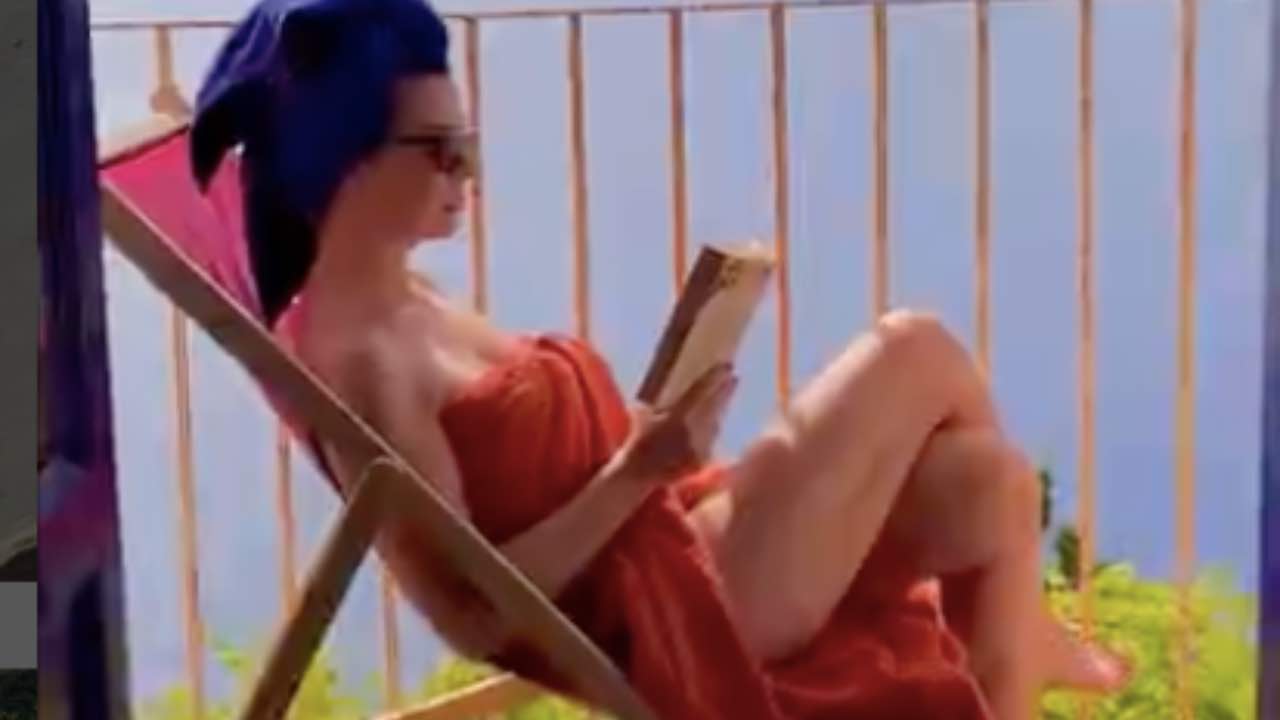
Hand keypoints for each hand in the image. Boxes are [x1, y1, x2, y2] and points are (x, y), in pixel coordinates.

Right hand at [616, 363, 738, 482]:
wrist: (640, 474)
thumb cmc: (639, 443)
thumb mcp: (640, 418)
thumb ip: (649, 405)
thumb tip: (648, 395)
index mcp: (676, 415)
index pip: (699, 391)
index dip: (714, 377)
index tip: (726, 365)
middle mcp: (691, 429)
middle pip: (714, 406)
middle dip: (725, 391)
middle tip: (734, 378)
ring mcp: (699, 445)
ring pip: (715, 422)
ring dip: (720, 410)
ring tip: (723, 399)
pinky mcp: (702, 458)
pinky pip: (711, 440)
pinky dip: (712, 431)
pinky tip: (713, 424)